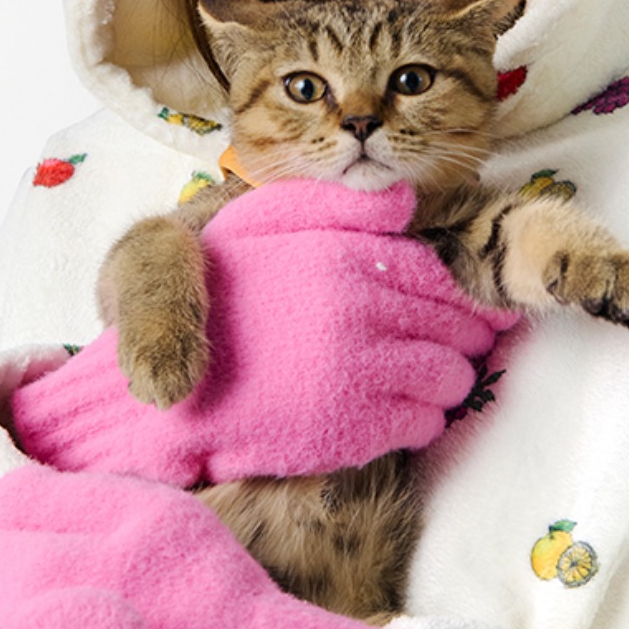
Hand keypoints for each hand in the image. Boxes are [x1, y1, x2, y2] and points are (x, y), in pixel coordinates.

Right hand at [9, 177, 517, 484]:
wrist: (159, 393)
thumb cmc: (211, 300)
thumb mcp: (257, 227)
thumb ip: (333, 208)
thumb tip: (404, 201)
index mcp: (338, 257)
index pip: (439, 274)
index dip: (463, 295)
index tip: (469, 308)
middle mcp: (355, 309)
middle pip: (456, 327)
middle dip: (464, 339)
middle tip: (456, 347)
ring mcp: (355, 370)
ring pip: (449, 377)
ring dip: (447, 382)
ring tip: (425, 381)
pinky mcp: (350, 426)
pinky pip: (423, 423)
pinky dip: (422, 420)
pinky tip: (397, 413)